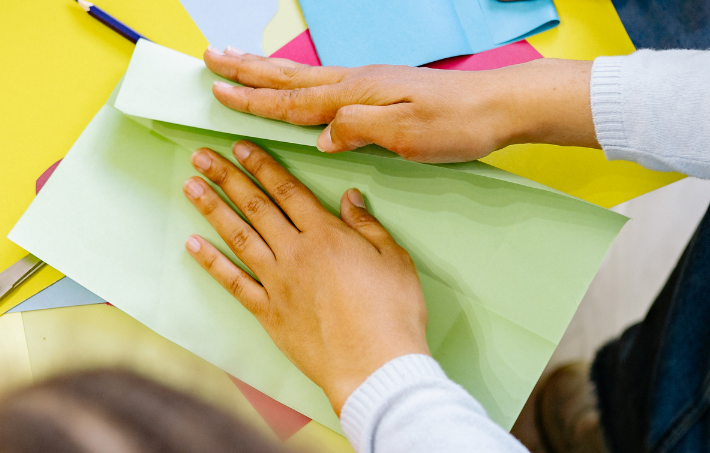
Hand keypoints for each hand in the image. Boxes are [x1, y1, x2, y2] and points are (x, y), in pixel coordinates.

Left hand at [182, 140, 428, 409]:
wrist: (374, 365)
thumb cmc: (393, 314)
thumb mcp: (394, 259)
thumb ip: (368, 226)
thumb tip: (350, 197)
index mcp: (326, 235)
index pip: (287, 190)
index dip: (262, 165)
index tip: (240, 147)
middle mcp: (295, 253)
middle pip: (256, 206)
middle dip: (227, 177)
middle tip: (202, 156)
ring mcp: (278, 283)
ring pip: (238, 237)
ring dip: (212, 209)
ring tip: (191, 186)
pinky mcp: (269, 314)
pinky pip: (233, 283)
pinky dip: (211, 263)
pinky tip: (193, 245)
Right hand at [204, 47, 597, 162]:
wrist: (499, 106)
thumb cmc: (457, 124)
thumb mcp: (407, 134)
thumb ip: (358, 129)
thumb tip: (318, 135)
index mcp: (357, 94)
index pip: (293, 100)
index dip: (253, 100)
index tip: (218, 93)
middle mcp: (357, 83)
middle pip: (289, 79)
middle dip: (247, 72)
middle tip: (210, 59)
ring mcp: (368, 85)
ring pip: (304, 78)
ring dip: (266, 72)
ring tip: (237, 62)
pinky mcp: (380, 92)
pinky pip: (324, 84)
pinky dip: (296, 83)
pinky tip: (294, 85)